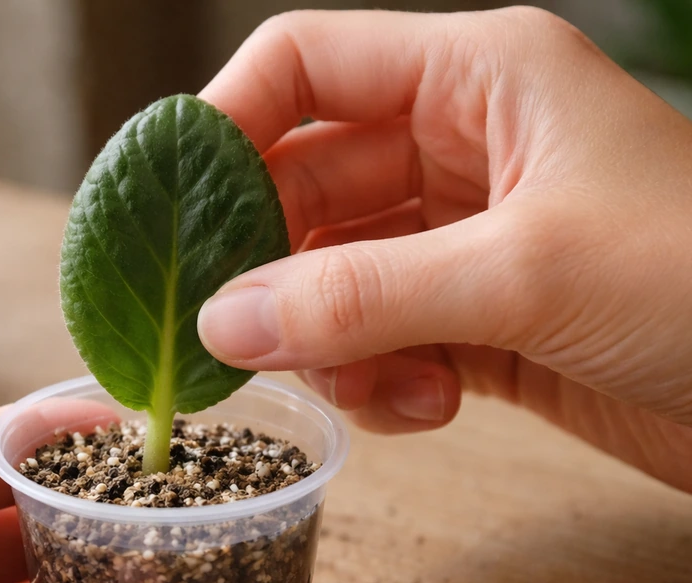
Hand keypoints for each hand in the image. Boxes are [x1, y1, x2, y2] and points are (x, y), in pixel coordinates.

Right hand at [196, 7, 691, 493]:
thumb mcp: (523, 273)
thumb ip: (362, 296)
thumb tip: (225, 323)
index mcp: (477, 80)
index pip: (307, 66)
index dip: (225, 125)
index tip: (168, 209)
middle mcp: (461, 148)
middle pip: (306, 187)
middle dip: (267, 264)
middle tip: (225, 331)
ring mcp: (465, 239)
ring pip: (335, 278)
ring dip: (330, 339)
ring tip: (368, 382)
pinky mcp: (476, 320)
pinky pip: (381, 339)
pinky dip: (382, 380)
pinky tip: (428, 405)